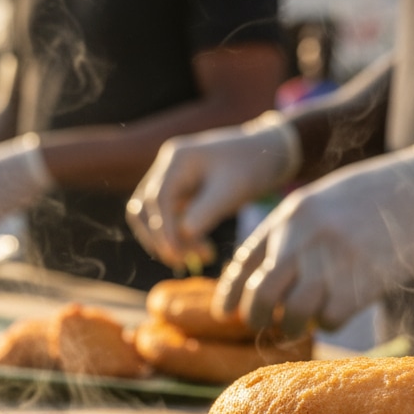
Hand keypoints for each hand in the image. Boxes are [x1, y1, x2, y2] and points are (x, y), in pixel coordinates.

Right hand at [126, 111, 300, 270]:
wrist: (269, 153)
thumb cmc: (252, 167)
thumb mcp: (232, 191)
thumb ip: (205, 212)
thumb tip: (181, 236)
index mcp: (177, 158)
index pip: (157, 200)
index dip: (164, 231)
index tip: (177, 255)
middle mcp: (167, 166)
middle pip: (144, 209)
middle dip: (160, 238)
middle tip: (185, 260)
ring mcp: (170, 179)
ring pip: (151, 216)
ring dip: (166, 240)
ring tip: (197, 257)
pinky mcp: (179, 192)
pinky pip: (167, 219)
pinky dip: (178, 236)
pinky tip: (201, 249)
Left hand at [216, 131, 413, 335]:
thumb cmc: (375, 193)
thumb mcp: (321, 200)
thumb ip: (294, 231)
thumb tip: (270, 272)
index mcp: (289, 216)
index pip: (244, 262)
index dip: (229, 293)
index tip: (225, 313)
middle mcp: (303, 239)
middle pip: (261, 295)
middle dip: (256, 318)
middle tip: (262, 325)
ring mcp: (332, 262)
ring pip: (293, 313)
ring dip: (292, 327)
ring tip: (297, 326)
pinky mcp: (361, 282)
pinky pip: (331, 318)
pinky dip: (328, 321)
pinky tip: (335, 312)